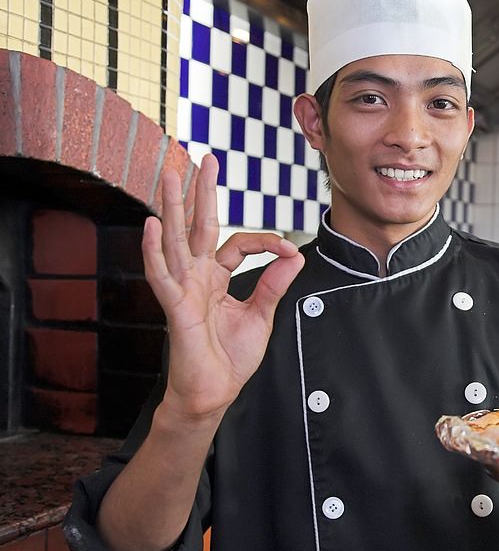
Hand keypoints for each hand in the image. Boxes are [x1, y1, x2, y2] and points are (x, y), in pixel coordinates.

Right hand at [142, 154, 304, 422]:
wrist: (214, 392)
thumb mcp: (261, 315)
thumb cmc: (231, 358)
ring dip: (171, 206)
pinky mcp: (174, 307)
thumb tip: (294, 255)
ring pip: (174, 240)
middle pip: (197, 226)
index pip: (238, 244)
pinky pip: (162, 275)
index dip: (264, 242)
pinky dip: (154, 251)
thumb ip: (273, 284)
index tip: (288, 249)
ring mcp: (183, 289)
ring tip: (168, 173)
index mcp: (217, 278)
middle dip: (200, 192)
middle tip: (203, 158)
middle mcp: (197, 277)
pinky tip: (152, 225)